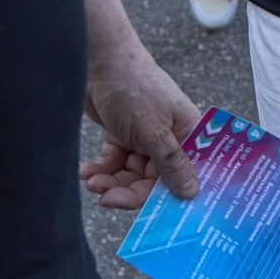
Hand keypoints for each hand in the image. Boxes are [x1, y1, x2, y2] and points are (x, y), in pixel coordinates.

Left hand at [81, 41, 201, 209]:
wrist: (99, 60)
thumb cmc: (134, 87)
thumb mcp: (153, 129)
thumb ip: (170, 163)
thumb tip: (193, 192)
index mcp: (187, 134)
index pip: (183, 175)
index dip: (168, 197)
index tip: (151, 218)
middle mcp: (168, 139)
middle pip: (152, 181)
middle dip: (127, 191)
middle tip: (105, 198)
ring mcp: (143, 138)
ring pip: (129, 176)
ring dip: (109, 182)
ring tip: (91, 181)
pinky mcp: (120, 137)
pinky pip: (113, 164)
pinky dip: (100, 170)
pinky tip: (86, 171)